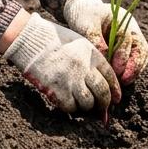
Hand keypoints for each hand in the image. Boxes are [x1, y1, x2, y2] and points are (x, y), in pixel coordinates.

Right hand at [3, 12, 119, 112]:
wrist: (31, 40)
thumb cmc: (55, 40)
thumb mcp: (80, 43)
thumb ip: (91, 60)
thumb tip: (99, 80)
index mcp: (92, 55)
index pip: (110, 77)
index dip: (115, 90)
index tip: (116, 98)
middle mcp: (84, 68)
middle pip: (102, 93)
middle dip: (104, 103)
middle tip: (103, 108)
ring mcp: (70, 80)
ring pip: (88, 103)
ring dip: (87, 106)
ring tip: (82, 102)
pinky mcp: (57, 90)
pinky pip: (70, 107)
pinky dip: (71, 107)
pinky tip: (68, 101)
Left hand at [63, 0, 147, 84]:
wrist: (82, 9)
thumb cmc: (83, 15)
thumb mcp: (86, 23)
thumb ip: (95, 39)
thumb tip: (104, 58)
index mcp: (122, 20)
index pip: (129, 40)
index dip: (123, 56)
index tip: (115, 70)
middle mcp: (131, 29)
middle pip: (141, 49)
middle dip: (133, 66)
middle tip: (123, 80)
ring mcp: (131, 38)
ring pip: (141, 55)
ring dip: (134, 70)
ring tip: (124, 82)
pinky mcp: (127, 46)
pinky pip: (134, 59)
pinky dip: (131, 70)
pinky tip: (122, 80)